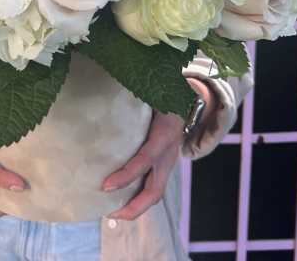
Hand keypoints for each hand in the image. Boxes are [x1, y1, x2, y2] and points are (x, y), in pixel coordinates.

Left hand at [102, 77, 216, 220]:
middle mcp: (168, 153)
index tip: (105, 185)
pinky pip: (153, 186)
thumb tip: (108, 83)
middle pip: (154, 191)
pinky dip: (138, 197)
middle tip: (107, 214)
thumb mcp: (152, 92)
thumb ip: (134, 95)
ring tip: (111, 213)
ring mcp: (168, 162)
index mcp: (164, 134)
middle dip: (132, 207)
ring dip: (134, 207)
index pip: (144, 160)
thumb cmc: (163, 94)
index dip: (126, 175)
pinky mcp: (165, 165)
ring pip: (155, 194)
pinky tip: (119, 199)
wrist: (191, 100)